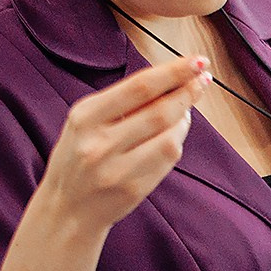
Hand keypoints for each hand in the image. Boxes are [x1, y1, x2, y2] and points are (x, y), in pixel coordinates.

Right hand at [37, 56, 205, 234]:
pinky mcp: (134, 189)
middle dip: (188, 92)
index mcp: (85, 117)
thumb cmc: (79, 157)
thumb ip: (122, 102)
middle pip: (160, 111)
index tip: (198, 61)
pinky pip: (168, 159)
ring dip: (184, 118)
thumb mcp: (85, 122)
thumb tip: (173, 80)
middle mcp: (99, 143)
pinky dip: (177, 141)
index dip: (174, 72)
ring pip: (170, 137)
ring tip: (184, 109)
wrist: (66, 208)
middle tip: (204, 79)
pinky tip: (173, 134)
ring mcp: (117, 169)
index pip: (140, 86)